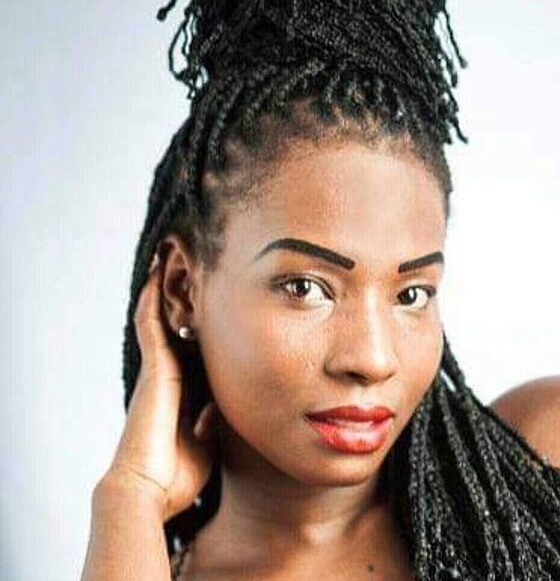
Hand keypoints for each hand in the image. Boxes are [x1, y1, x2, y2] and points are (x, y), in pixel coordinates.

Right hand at [102, 253, 217, 521]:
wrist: (150, 489)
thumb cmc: (177, 474)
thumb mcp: (206, 443)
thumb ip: (212, 422)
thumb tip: (221, 408)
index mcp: (183, 395)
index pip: (194, 354)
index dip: (203, 331)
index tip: (217, 310)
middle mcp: (168, 377)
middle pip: (177, 329)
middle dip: (186, 303)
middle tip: (197, 271)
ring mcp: (159, 370)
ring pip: (161, 320)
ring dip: (166, 291)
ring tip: (173, 259)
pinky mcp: (153, 367)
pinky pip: (151, 323)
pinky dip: (153, 298)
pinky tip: (159, 273)